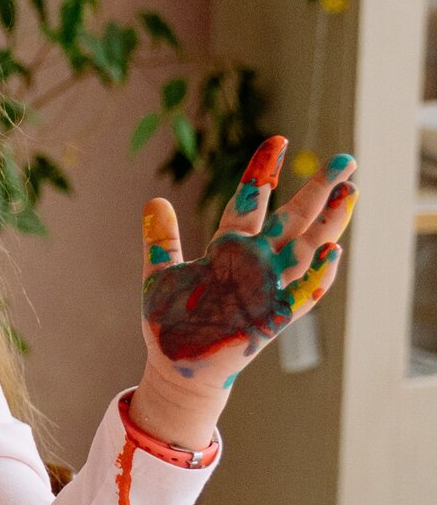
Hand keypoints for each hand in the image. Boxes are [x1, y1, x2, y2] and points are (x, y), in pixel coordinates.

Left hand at [133, 136, 355, 448]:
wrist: (176, 365)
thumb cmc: (173, 321)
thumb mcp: (161, 273)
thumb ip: (161, 238)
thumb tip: (155, 199)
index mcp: (228, 249)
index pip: (251, 202)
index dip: (264, 172)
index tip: (279, 139)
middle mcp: (254, 264)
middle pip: (292, 220)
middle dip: (317, 190)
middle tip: (344, 159)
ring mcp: (265, 289)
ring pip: (306, 250)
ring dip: (329, 224)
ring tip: (349, 193)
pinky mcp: (269, 317)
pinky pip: (300, 294)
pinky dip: (317, 275)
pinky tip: (334, 252)